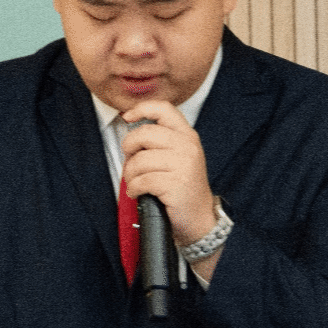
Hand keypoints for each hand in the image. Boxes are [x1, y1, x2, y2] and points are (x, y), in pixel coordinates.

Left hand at [120, 101, 218, 249]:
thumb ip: (161, 140)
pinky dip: (134, 189)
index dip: (142, 108)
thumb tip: (130, 127)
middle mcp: (187, 146)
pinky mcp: (176, 184)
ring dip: (130, 175)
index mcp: (187, 135)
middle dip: (129, 148)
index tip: (127, 116)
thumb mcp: (179, 156)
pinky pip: (142, 181)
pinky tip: (139, 193)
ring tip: (136, 183)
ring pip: (139, 160)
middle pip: (144, 133)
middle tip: (131, 162)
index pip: (164, 109)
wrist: (199, 219)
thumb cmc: (182, 188)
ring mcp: (183, 165)